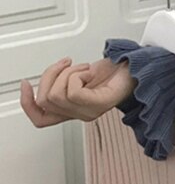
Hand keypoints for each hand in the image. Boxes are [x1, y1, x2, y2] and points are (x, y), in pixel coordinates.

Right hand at [20, 56, 135, 127]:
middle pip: (44, 101)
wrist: (140, 67)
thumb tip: (50, 76)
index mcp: (73, 110)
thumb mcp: (83, 74)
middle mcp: (80, 115)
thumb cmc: (116, 71)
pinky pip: (72, 91)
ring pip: (56, 95)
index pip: (41, 118)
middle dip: (51, 75)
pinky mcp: (99, 104)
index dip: (27, 103)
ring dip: (67, 73)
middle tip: (69, 64)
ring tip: (84, 68)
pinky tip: (89, 71)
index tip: (25, 84)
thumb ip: (65, 81)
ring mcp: (90, 112)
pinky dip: (76, 75)